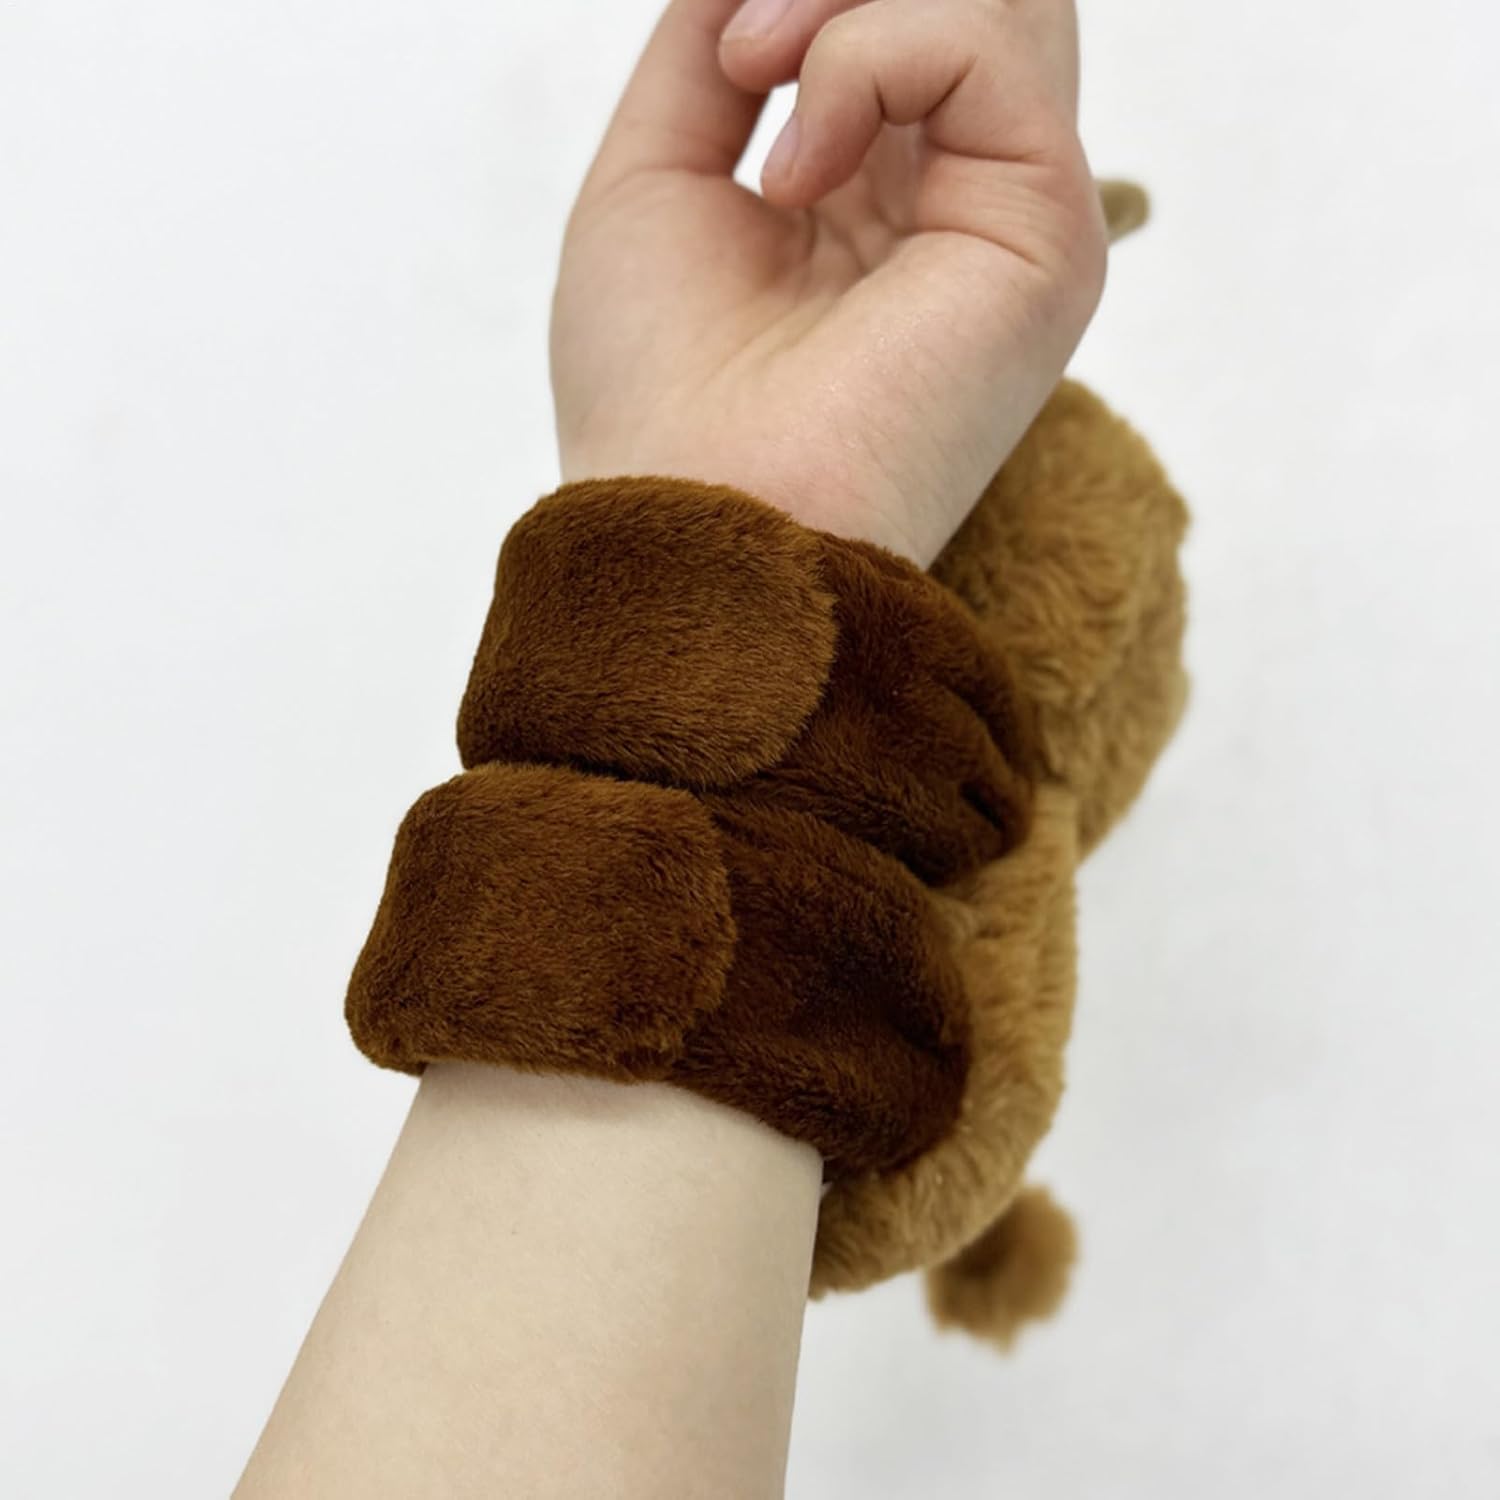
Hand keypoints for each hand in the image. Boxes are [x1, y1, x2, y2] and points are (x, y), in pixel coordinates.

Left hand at [551, 0, 1106, 564]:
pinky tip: (795, 170)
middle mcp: (961, 197)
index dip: (827, 0)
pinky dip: (865, 57)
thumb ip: (710, 49)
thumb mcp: (655, 179)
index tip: (729, 37)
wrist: (687, 525)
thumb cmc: (656, 393)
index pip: (911, 19)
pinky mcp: (1047, 236)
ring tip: (748, 67)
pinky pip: (987, 47)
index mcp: (881, 192)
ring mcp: (1014, 216)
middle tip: (745, 41)